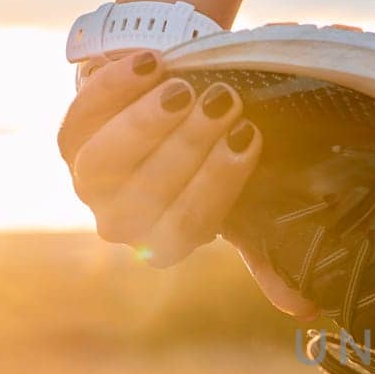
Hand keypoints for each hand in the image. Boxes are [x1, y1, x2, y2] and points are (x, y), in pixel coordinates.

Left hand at [56, 51, 316, 315]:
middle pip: (145, 192)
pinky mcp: (70, 139)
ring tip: (185, 86)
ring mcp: (91, 183)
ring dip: (144, 123)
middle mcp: (123, 222)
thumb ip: (266, 249)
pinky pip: (82, 117)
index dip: (216, 180)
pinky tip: (153, 63)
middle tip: (224, 101)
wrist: (173, 108)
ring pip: (102, 163)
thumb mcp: (243, 203)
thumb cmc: (215, 158)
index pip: (189, 223)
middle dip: (187, 144)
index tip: (248, 136)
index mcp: (168, 242)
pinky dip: (114, 88)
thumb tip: (303, 310)